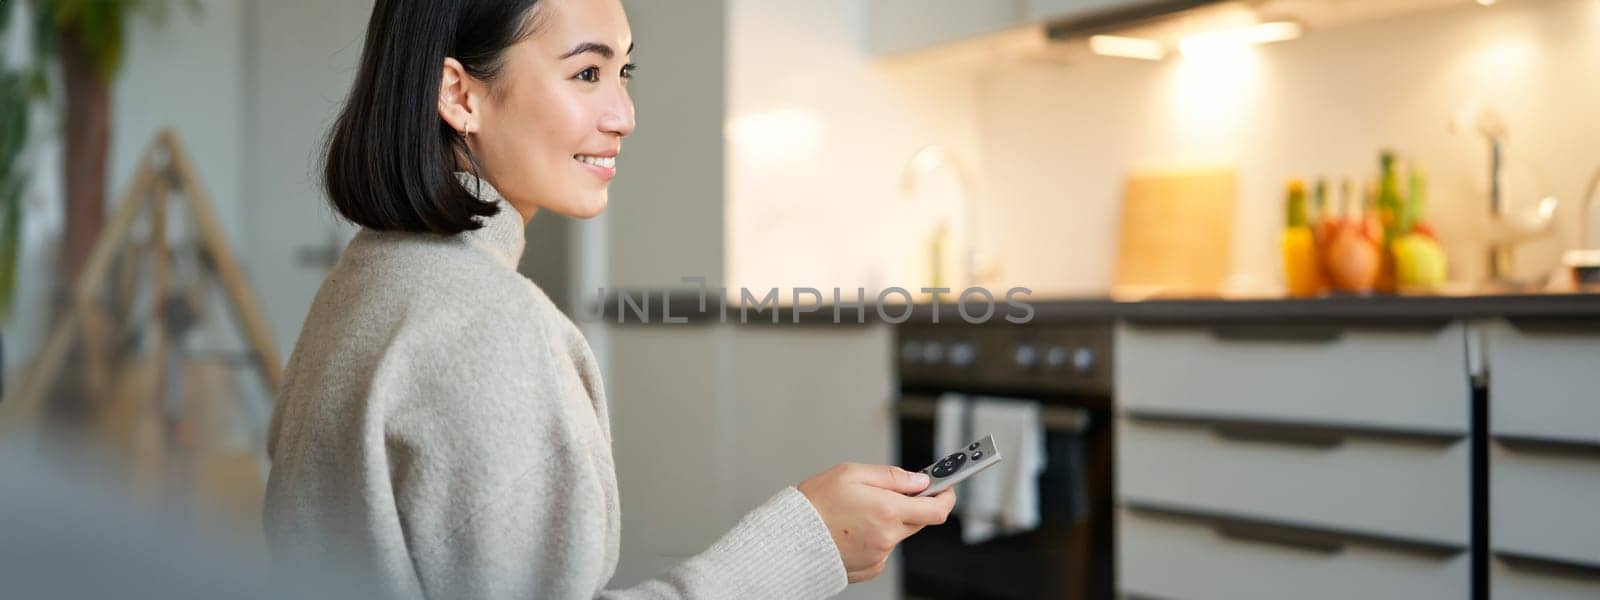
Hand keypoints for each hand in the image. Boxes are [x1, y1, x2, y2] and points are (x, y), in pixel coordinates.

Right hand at [797, 463, 956, 583]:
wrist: (790, 540)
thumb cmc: (815, 505)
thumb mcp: (851, 473)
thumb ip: (891, 476)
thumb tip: (918, 481)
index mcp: (888, 510)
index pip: (936, 509)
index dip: (945, 496)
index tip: (945, 488)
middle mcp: (888, 536)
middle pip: (918, 520)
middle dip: (911, 505)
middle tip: (890, 494)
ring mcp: (880, 555)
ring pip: (898, 533)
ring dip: (889, 521)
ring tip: (859, 512)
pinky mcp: (870, 567)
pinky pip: (883, 548)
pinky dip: (875, 537)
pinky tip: (854, 529)